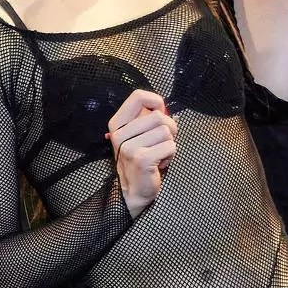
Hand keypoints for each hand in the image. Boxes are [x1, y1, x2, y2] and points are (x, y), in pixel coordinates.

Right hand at [107, 89, 175, 214]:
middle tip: (160, 143)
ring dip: (169, 144)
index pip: (138, 96)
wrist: (133, 191)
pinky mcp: (141, 158)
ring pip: (166, 131)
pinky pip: (170, 146)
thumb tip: (164, 107)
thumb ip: (147, 118)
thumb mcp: (137, 135)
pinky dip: (170, 155)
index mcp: (117, 123)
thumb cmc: (140, 160)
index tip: (159, 113)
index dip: (156, 101)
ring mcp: (129, 146)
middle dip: (169, 129)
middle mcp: (119, 134)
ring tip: (158, 154)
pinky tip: (159, 163)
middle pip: (159, 116)